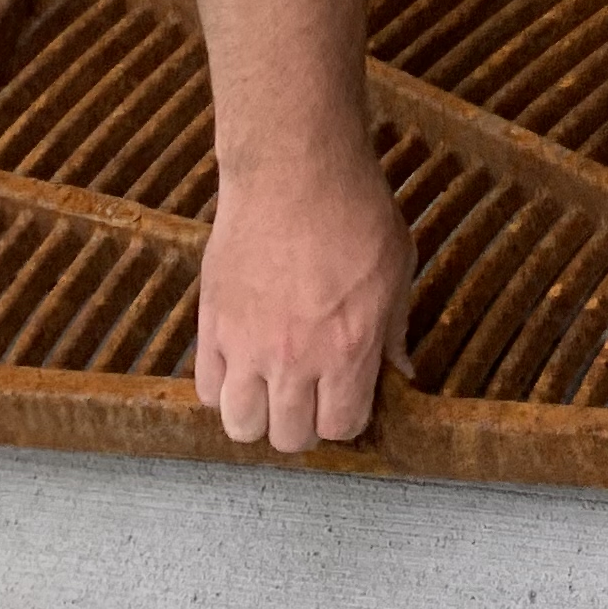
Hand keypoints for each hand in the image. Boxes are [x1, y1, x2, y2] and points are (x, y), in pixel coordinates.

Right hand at [194, 148, 410, 453]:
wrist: (293, 171)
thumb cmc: (353, 212)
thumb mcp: (397, 269)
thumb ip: (393, 331)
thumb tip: (401, 372)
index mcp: (348, 349)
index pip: (341, 426)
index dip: (347, 418)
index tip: (347, 399)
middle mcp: (295, 359)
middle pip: (288, 437)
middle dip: (303, 424)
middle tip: (310, 395)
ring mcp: (246, 346)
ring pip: (240, 425)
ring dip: (258, 414)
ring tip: (272, 387)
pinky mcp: (211, 324)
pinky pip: (206, 388)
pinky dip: (222, 387)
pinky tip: (241, 365)